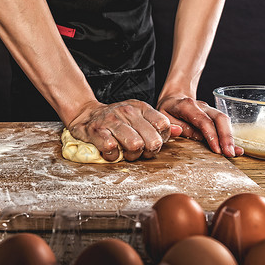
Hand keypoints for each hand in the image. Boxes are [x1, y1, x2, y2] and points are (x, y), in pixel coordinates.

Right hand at [68, 99, 182, 161]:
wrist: (85, 113)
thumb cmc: (115, 118)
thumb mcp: (138, 116)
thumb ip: (158, 124)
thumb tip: (179, 131)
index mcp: (140, 108)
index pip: (164, 124)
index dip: (162, 139)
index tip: (153, 142)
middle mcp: (127, 112)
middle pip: (152, 140)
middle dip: (148, 152)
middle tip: (139, 152)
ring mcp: (112, 120)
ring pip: (134, 145)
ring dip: (131, 155)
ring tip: (125, 153)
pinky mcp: (96, 131)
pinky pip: (112, 149)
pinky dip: (113, 156)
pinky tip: (111, 152)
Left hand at [157, 94, 243, 157]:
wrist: (174, 98)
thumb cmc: (168, 110)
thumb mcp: (162, 117)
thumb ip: (171, 126)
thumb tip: (178, 132)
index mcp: (187, 106)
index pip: (203, 120)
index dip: (212, 135)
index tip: (216, 150)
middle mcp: (202, 106)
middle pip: (219, 118)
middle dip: (226, 137)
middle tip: (229, 153)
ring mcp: (209, 110)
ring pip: (224, 121)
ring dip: (230, 137)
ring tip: (234, 153)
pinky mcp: (213, 116)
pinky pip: (224, 125)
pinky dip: (229, 137)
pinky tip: (235, 148)